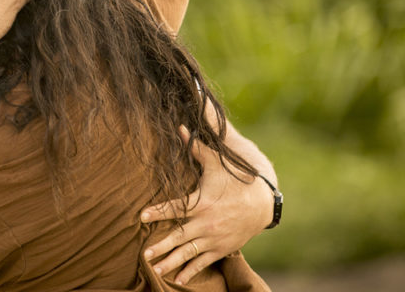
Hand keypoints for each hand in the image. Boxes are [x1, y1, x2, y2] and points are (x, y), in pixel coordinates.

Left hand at [140, 126, 271, 284]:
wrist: (262, 203)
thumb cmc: (236, 180)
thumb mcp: (217, 163)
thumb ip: (196, 149)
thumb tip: (181, 127)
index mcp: (202, 203)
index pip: (176, 208)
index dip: (158, 212)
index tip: (142, 216)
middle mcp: (206, 223)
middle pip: (179, 237)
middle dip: (161, 246)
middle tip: (145, 255)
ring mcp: (214, 238)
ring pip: (189, 253)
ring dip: (171, 262)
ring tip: (156, 269)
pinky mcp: (222, 248)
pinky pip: (204, 262)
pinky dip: (191, 271)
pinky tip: (178, 279)